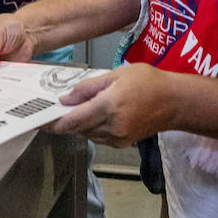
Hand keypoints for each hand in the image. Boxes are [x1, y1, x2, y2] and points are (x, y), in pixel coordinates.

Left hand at [49, 64, 177, 146]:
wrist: (174, 102)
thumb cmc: (148, 81)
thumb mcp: (117, 74)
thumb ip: (89, 87)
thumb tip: (66, 98)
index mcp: (109, 105)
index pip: (74, 119)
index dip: (56, 122)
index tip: (42, 120)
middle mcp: (112, 125)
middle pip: (79, 128)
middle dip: (67, 121)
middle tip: (58, 111)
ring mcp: (118, 137)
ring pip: (88, 134)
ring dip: (80, 124)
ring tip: (81, 109)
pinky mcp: (123, 143)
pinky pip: (99, 138)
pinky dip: (93, 129)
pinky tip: (98, 116)